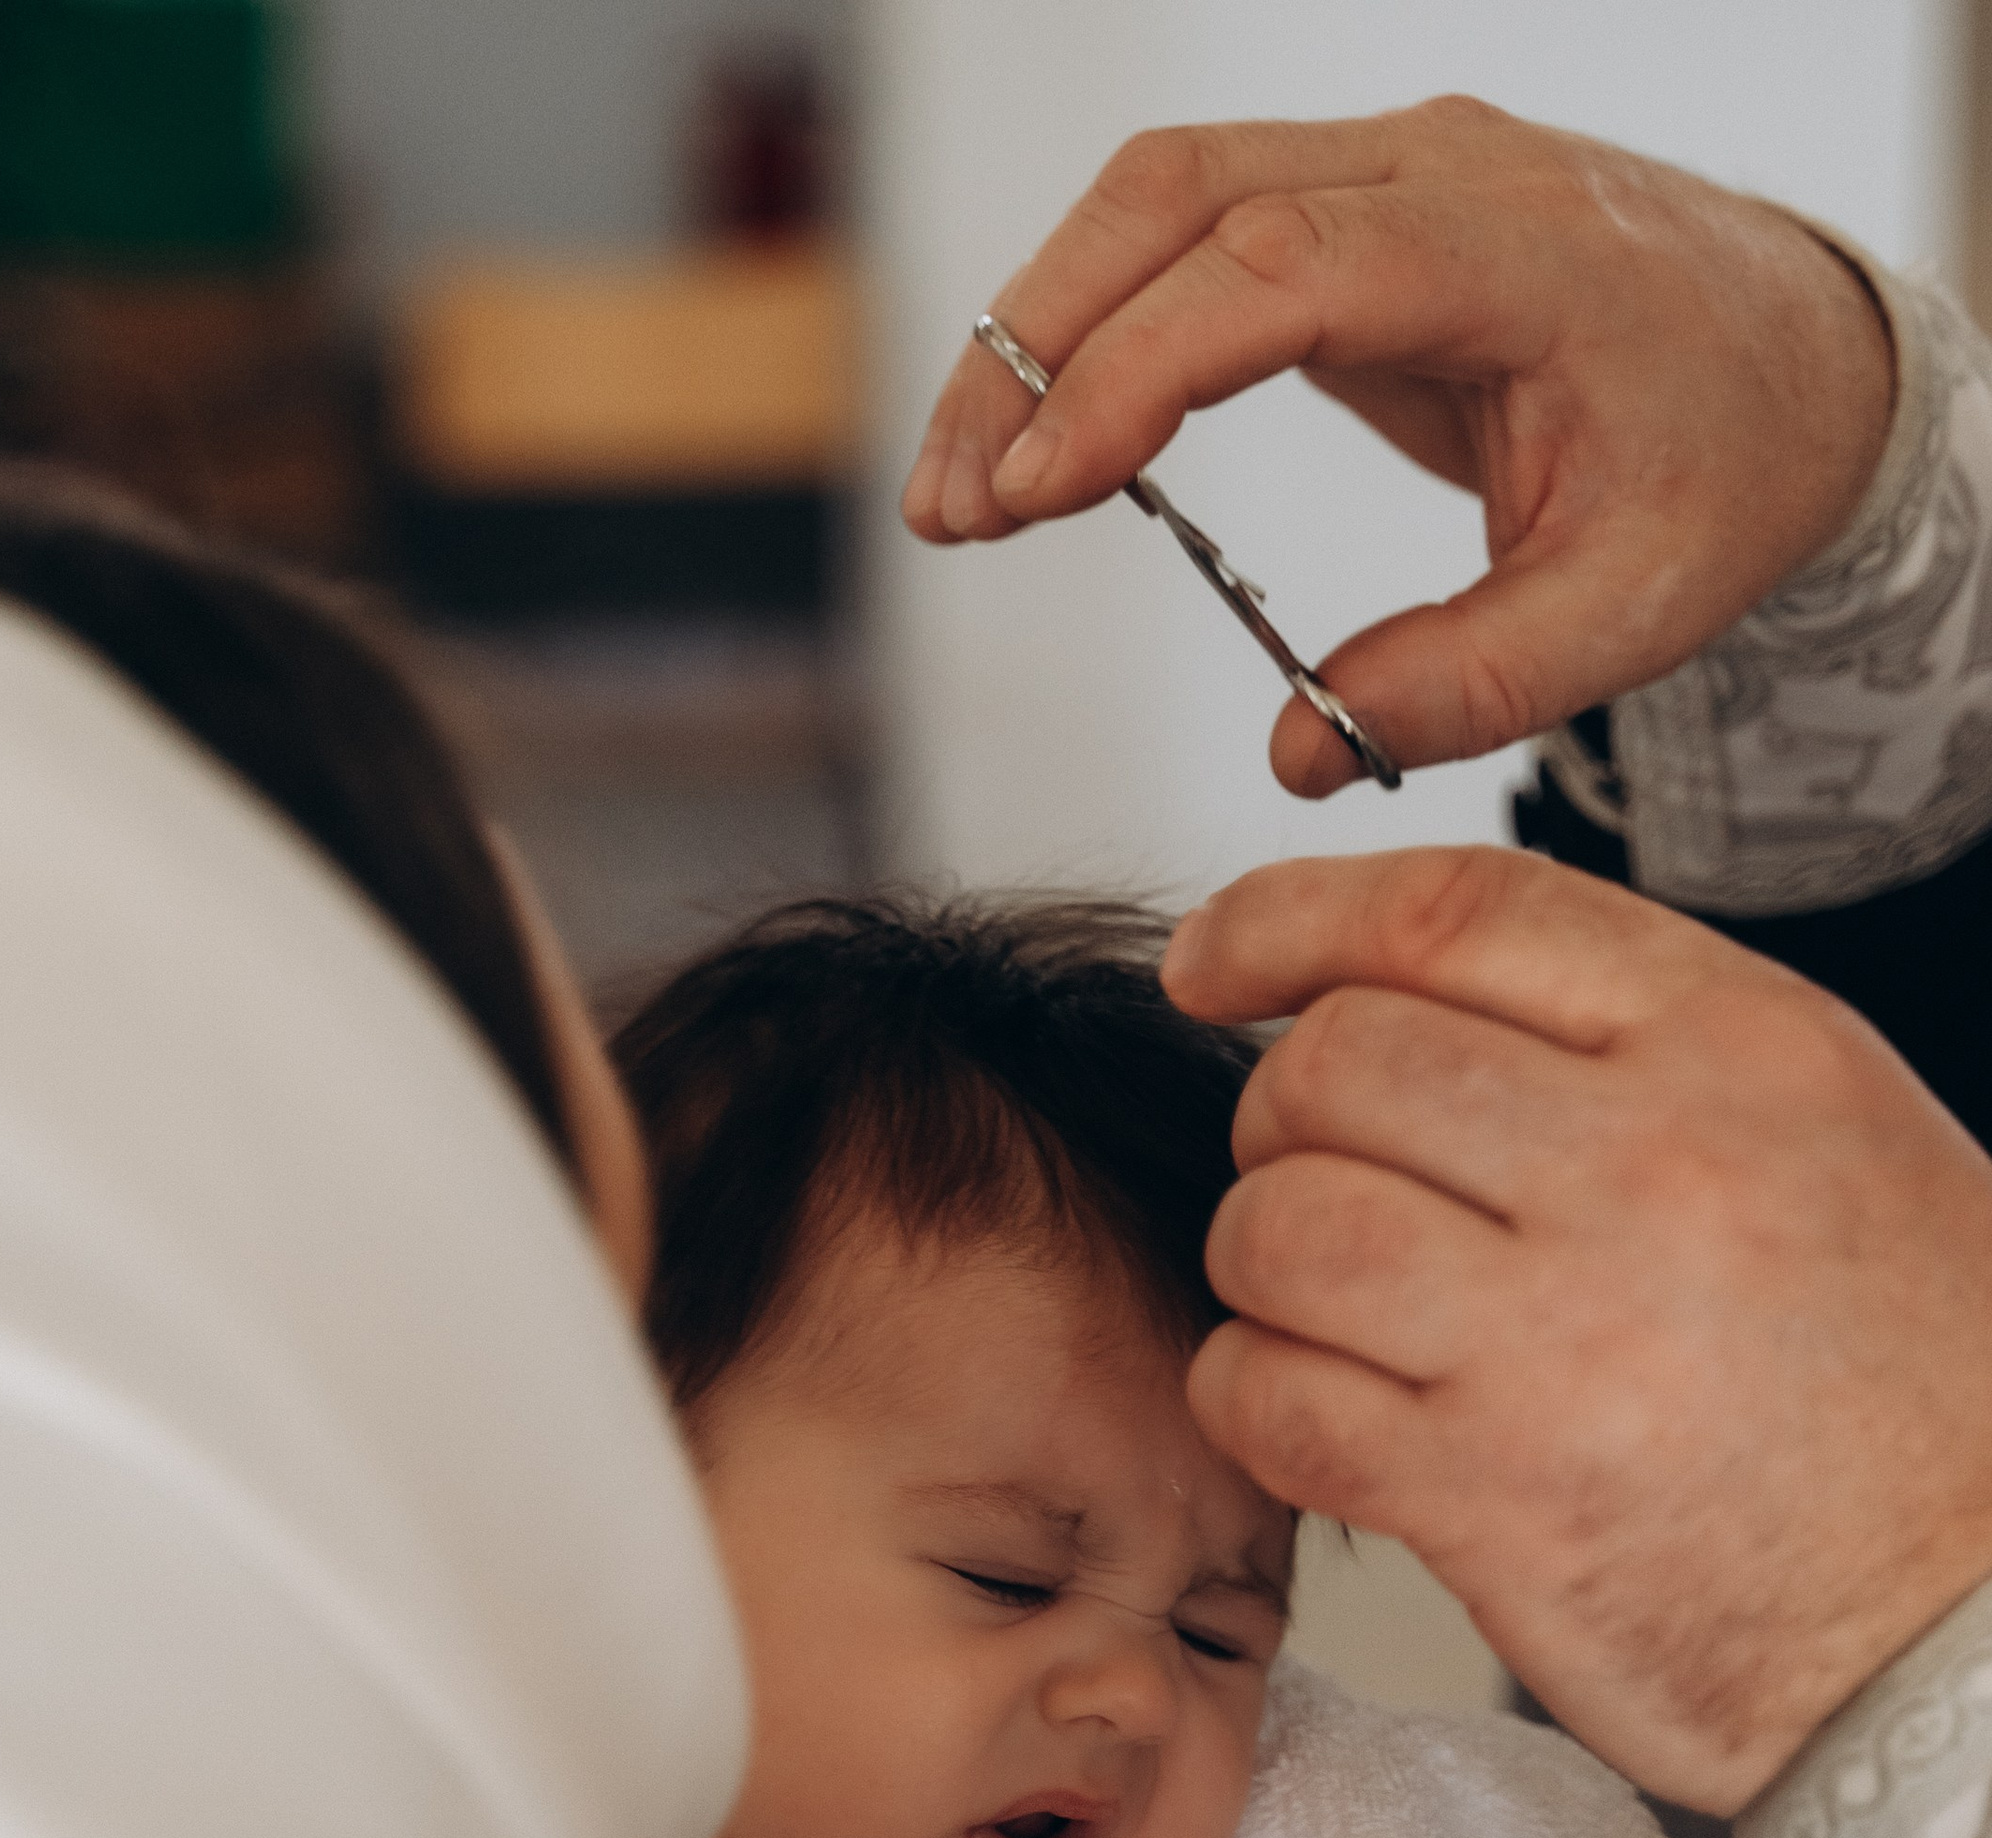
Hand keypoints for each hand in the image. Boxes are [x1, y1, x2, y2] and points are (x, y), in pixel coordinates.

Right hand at [901, 100, 1893, 791]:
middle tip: (952, 510)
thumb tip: (1298, 750)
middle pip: (1177, 198)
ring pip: (1157, 197)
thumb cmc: (1727, 469)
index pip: (1276, 269)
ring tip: (963, 497)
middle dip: (1034, 347)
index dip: (1132, 372)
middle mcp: (1437, 169)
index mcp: (1518, 253)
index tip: (1034, 492)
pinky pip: (1182, 230)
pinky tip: (1039, 449)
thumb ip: (1466, 685)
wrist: (1802, 360)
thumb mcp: (1632, 611)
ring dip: (1034, 333)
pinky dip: (1089, 329)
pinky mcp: (1345, 206)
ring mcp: (1385, 169)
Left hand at [1158, 843, 1991, 1809]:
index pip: (1450, 912)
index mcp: (1741, 1047)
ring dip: (1262, 1271)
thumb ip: (1645, 1056)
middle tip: (1317, 1193)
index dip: (1286, 921)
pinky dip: (1253, 1399)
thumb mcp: (1835, 1143)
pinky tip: (1313, 1418)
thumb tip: (1423, 1009)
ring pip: (1279, 1227)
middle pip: (1332, 1065)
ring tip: (1328, 1318)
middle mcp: (1649, 1165)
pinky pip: (1271, 1396)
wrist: (1973, 1627)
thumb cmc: (1916, 1405)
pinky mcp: (1490, 1496)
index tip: (1212, 962)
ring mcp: (1562, 1334)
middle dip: (1278, 1128)